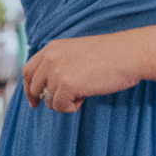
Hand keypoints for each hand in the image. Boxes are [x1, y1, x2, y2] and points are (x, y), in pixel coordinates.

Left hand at [22, 32, 145, 113]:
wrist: (127, 54)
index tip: (34, 100)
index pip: (28, 70)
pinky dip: (72, 107)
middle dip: (45, 99)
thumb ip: (59, 64)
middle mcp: (50, 57)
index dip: (28, 87)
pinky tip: (85, 95)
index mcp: (52, 48)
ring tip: (83, 91)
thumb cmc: (109, 55)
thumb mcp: (76, 53)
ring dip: (65, 101)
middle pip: (33, 87)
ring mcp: (56, 71)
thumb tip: (48, 89)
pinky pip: (60, 106)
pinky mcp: (66, 84)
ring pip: (49, 100)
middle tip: (60, 104)